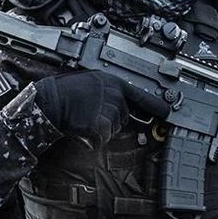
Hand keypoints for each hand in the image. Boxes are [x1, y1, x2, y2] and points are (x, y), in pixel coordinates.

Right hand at [34, 71, 169, 144]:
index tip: (167, 111)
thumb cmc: (65, 91)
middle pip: (124, 116)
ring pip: (114, 128)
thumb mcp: (91, 83)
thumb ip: (108, 91)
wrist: (49, 101)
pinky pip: (103, 137)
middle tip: (89, 112)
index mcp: (112, 82)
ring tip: (83, 116)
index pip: (141, 95)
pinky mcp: (103, 125)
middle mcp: (115, 95)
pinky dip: (93, 136)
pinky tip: (81, 125)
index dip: (155, 105)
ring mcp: (110, 110)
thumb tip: (120, 101)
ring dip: (101, 127)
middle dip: (111, 118)